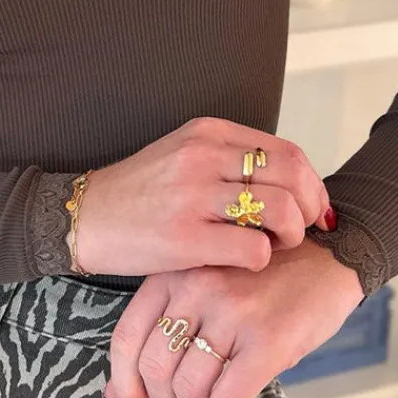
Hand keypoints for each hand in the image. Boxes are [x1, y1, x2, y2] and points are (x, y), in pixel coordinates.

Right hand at [75, 117, 334, 277]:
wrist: (84, 218)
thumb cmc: (138, 194)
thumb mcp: (182, 156)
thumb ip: (229, 160)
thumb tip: (287, 181)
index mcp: (208, 133)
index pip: (285, 151)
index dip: (310, 182)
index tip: (313, 206)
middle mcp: (204, 158)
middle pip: (292, 175)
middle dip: (310, 206)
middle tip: (305, 229)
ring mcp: (195, 197)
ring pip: (280, 210)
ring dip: (291, 234)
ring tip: (278, 246)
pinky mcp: (186, 239)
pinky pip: (253, 250)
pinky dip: (262, 260)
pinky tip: (248, 263)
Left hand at [103, 237, 363, 397]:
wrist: (330, 255)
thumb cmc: (265, 275)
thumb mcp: (207, 287)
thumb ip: (165, 327)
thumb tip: (120, 394)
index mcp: (175, 273)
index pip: (128, 336)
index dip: (124, 380)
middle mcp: (198, 288)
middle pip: (155, 366)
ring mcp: (233, 312)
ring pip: (189, 387)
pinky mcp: (269, 339)